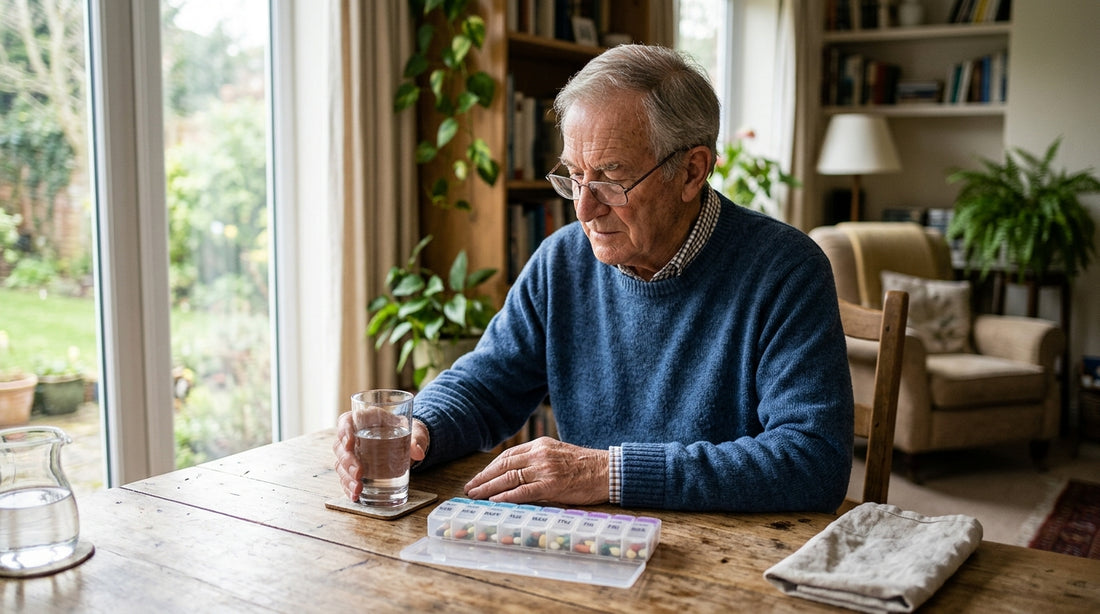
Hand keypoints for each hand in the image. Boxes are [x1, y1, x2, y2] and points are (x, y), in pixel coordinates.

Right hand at [333, 410, 428, 501]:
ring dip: (347, 477)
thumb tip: (418, 452)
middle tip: (359, 473)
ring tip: (358, 488)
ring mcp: (352, 453)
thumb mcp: (414, 430)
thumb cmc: (406, 430)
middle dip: (348, 461)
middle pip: (340, 447)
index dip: (344, 431)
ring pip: (341, 464)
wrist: (407, 442)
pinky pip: (345, 477)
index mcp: (365, 419)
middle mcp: (354, 435)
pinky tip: (355, 496)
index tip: (350, 444)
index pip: (346, 421)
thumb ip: (417, 438)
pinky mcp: (353, 468)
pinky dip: (348, 487)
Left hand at [464, 437, 608, 505]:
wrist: (607, 471)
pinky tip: (495, 500)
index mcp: (540, 445)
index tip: (479, 477)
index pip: (507, 456)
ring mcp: (545, 469)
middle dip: (483, 478)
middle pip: (503, 466)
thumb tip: (516, 476)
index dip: (490, 468)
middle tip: (469, 488)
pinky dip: (507, 496)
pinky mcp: (552, 485)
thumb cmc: (585, 466)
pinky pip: (523, 491)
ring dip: (489, 488)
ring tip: (476, 496)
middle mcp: (539, 455)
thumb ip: (537, 461)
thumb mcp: (558, 455)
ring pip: (509, 478)